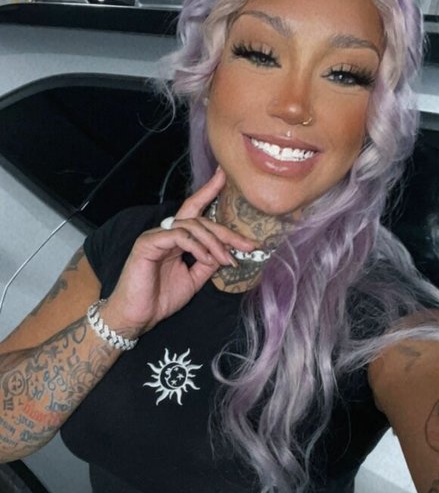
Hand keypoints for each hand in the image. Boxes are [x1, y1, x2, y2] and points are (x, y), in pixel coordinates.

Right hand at [100, 170, 255, 335]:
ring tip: (227, 259)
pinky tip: (207, 259)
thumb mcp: (193, 280)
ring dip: (214, 242)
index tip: (224, 176)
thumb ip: (207, 263)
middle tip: (247, 245)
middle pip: (199, 219)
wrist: (136, 317)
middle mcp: (165, 233)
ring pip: (191, 225)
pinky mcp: (147, 244)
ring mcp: (155, 236)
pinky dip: (198, 247)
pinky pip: (179, 237)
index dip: (209, 191)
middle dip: (226, 232)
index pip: (194, 211)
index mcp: (175, 239)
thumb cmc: (160, 299)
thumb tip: (228, 252)